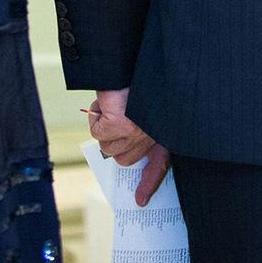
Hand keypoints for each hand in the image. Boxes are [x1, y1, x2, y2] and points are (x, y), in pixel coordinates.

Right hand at [88, 88, 170, 205]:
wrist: (131, 61)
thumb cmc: (140, 80)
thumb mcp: (146, 104)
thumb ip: (140, 124)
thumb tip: (120, 142)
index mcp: (165, 131)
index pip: (160, 162)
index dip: (150, 182)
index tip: (141, 201)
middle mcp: (152, 134)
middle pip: (124, 158)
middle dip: (115, 140)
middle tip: (118, 117)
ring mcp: (134, 132)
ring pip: (108, 146)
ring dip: (105, 126)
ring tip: (115, 104)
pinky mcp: (117, 126)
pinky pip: (97, 132)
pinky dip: (96, 116)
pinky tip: (107, 102)